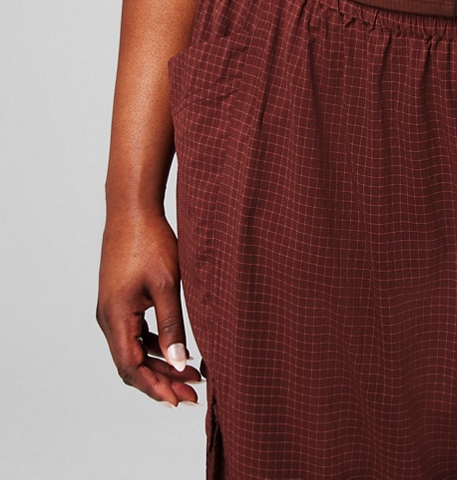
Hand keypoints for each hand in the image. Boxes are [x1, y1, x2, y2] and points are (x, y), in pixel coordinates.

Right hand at [96, 205, 202, 405]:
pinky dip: (155, 346)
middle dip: (161, 381)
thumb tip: (180, 363)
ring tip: (192, 374)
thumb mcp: (166, 285)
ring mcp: (112, 310)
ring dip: (159, 364)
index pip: (131, 368)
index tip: (179, 401)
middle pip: (132, 364)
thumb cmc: (150, 242)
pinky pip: (135, 334)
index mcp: (116, 317)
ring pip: (134, 350)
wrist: (133, 210)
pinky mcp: (119, 301)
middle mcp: (108, 319)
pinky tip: (178, 349)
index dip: (155, 388)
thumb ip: (172, 325)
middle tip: (193, 393)